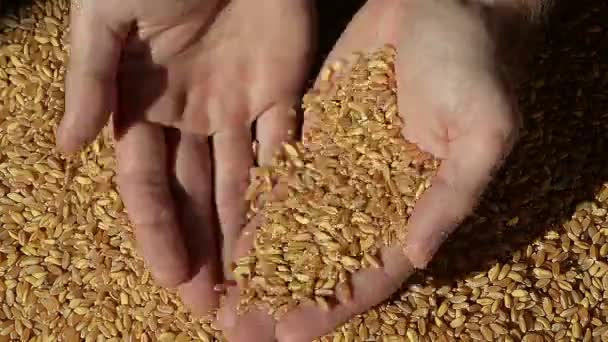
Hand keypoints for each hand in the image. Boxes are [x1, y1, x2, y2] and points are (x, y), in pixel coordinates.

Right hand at [58, 0, 314, 313]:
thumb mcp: (108, 17)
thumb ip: (91, 80)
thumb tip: (65, 148)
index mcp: (143, 103)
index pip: (146, 182)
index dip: (157, 229)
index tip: (170, 276)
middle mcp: (189, 117)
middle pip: (194, 195)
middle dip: (202, 248)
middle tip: (212, 304)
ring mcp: (238, 107)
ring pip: (241, 183)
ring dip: (245, 233)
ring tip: (252, 283)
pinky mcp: (283, 92)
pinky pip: (285, 148)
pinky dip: (287, 189)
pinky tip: (289, 232)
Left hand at [218, 0, 521, 339]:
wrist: (452, 0)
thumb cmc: (479, 65)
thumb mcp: (482, 132)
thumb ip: (450, 196)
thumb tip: (415, 259)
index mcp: (415, 205)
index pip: (371, 268)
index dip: (332, 303)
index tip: (287, 334)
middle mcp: (374, 193)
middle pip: (324, 256)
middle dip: (282, 293)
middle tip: (235, 329)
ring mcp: (342, 161)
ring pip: (295, 220)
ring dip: (260, 256)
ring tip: (216, 291)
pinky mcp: (317, 127)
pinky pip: (282, 169)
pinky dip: (255, 200)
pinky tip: (223, 227)